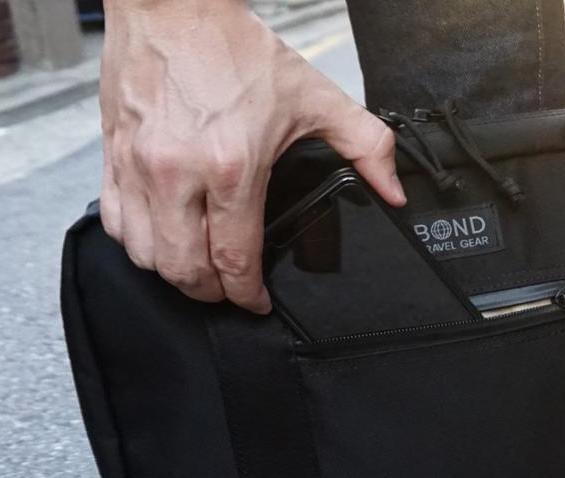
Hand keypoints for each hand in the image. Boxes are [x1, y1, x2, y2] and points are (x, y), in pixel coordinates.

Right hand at [98, 0, 404, 312]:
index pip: (233, 259)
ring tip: (199, 270)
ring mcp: (138, 167)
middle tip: (230, 291)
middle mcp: (177, 173)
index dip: (247, 295)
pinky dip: (137, 243)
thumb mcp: (316, 97)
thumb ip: (366, 146)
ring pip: (144, 255)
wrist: (173, 3)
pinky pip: (115, 222)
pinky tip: (162, 238)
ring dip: (174, 273)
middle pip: (184, 270)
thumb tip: (393, 190)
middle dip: (212, 293)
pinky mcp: (112, 156)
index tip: (257, 301)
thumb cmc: (234, 48)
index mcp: (231, 167)